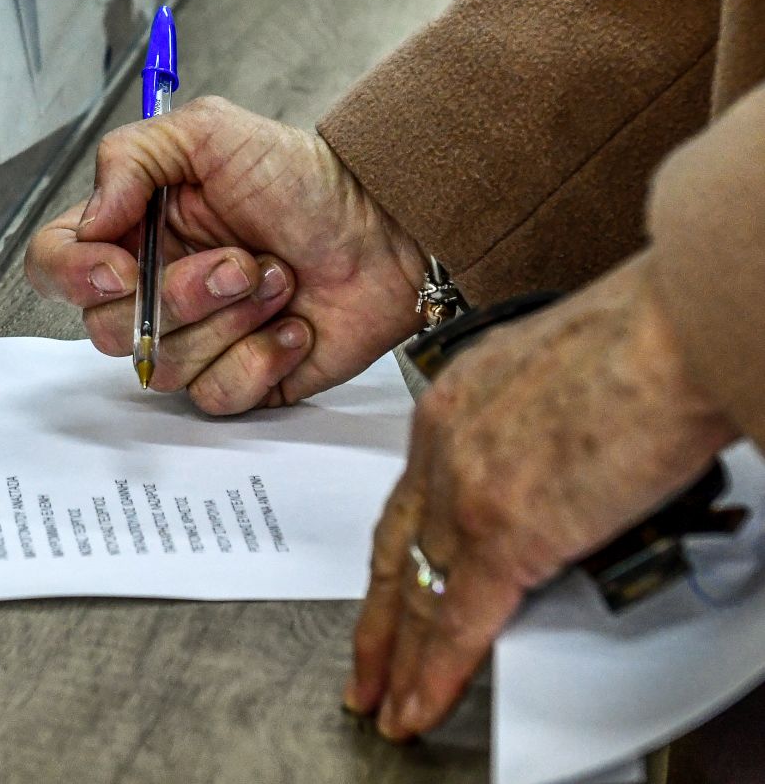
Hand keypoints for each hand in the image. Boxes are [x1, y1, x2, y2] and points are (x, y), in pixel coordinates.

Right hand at [25, 96, 427, 414]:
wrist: (386, 227)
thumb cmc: (304, 178)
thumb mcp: (210, 132)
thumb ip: (131, 158)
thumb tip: (91, 223)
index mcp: (131, 232)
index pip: (54, 267)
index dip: (75, 276)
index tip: (124, 267)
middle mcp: (151, 290)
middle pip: (109, 327)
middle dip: (182, 296)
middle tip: (243, 261)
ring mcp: (193, 340)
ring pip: (163, 366)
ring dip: (232, 322)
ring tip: (280, 280)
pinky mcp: (237, 381)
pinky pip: (215, 396)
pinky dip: (261, 360)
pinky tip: (294, 328)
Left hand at [347, 255, 738, 739]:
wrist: (670, 329)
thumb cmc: (634, 336)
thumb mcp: (546, 378)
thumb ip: (524, 433)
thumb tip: (547, 480)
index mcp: (452, 406)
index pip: (406, 500)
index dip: (392, 555)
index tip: (384, 588)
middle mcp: (444, 446)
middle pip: (395, 550)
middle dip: (376, 620)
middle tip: (363, 667)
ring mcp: (469, 492)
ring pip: (415, 594)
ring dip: (398, 660)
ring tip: (386, 702)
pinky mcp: (507, 534)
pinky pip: (457, 621)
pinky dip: (435, 674)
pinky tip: (419, 704)